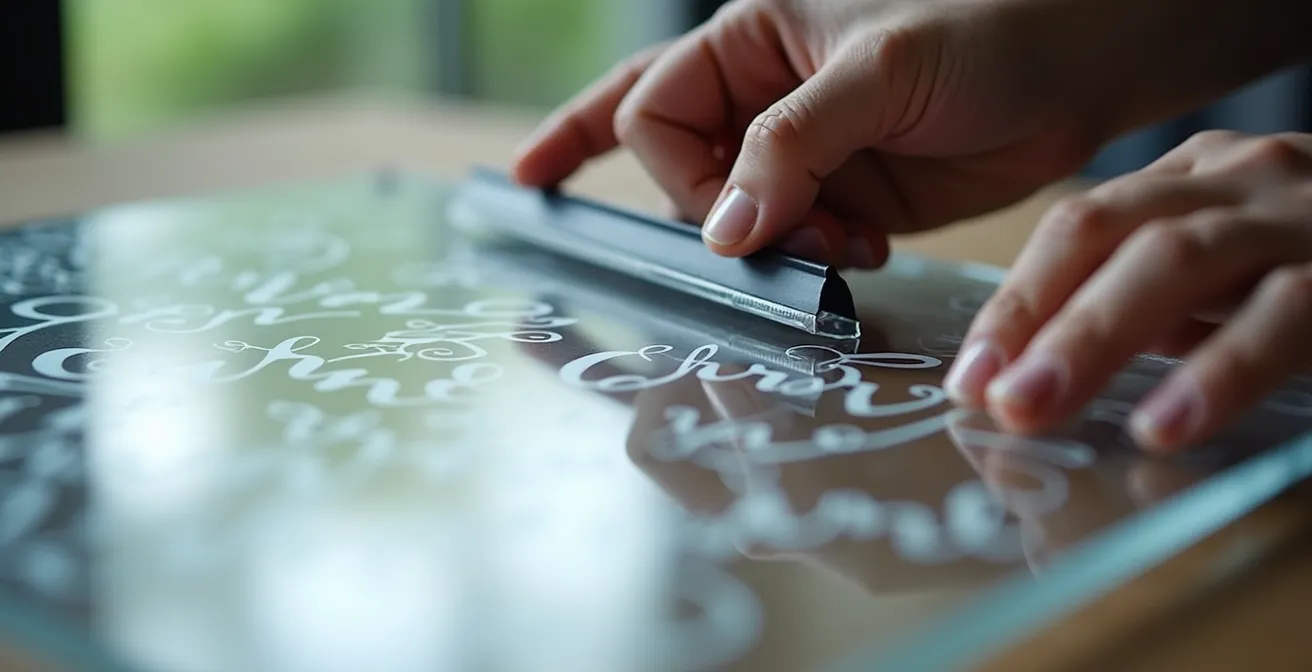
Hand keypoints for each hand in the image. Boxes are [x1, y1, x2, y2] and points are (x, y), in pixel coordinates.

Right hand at [511, 0, 1101, 267]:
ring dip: (766, 248)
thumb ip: (791, 146)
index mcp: (749, 41)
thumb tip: (724, 230)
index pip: (657, 113)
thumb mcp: (879, 73)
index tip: (734, 220)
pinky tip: (858, 249)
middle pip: (678, 166)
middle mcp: (763, 97)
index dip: (683, 173)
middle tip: (767, 244)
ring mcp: (804, 155)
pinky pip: (793, 244)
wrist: (1079, 74)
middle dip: (712, 216)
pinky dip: (810, 261)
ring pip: (734, 215)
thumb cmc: (986, 32)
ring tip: (831, 243)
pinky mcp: (845, 200)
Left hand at [946, 130, 1311, 451]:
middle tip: (982, 398)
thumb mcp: (1232, 278)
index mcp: (1193, 180)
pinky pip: (1284, 313)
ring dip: (1092, 337)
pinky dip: (1218, 372)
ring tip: (1034, 409)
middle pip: (1106, 231)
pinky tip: (1162, 423)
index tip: (967, 377)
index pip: (1079, 227)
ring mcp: (1296, 216)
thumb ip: (1153, 311)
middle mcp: (1237, 181)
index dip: (1015, 302)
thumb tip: (1046, 378)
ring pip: (1176, 259)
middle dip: (1031, 315)